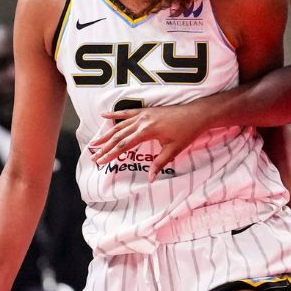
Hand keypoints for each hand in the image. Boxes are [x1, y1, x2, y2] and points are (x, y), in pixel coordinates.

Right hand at [88, 102, 213, 180]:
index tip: (101, 161)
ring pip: (119, 125)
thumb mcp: (174, 150)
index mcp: (147, 131)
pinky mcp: (145, 111)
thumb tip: (150, 179)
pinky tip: (104, 115)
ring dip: (105, 134)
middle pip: (118, 136)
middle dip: (104, 147)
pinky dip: (114, 114)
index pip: (124, 145)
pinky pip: (126, 112)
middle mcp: (142, 121)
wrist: (197, 114)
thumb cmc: (187, 132)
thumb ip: (159, 163)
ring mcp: (143, 115)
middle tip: (93, 155)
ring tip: (94, 142)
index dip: (111, 154)